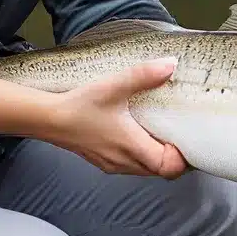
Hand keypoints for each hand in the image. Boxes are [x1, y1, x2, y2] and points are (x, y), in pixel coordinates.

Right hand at [46, 58, 188, 179]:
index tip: (188, 138)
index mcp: (132, 147)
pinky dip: (141, 154)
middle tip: (180, 132)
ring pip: (145, 169)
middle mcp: (124, 161)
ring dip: (156, 156)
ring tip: (162, 132)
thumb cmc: (80, 105)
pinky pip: (131, 165)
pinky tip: (137, 133)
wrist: (48, 119)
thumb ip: (144, 75)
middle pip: (160, 170)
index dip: (183, 158)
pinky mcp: (103, 161)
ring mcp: (113, 164)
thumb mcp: (115, 85)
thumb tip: (171, 65)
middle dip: (173, 156)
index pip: (169, 168)